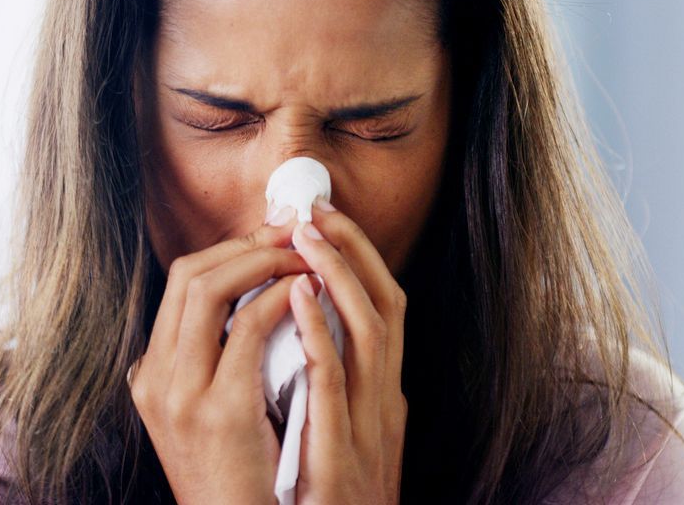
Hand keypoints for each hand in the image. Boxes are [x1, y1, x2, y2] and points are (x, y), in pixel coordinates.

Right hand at [127, 217, 312, 504]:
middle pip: (188, 274)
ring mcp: (180, 393)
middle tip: (292, 232)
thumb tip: (257, 296)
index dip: (229, 249)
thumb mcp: (208, 413)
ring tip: (303, 256)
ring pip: (208, 288)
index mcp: (152, 374)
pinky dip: (278, 298)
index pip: (180, 284)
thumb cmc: (239, 477)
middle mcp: (155, 378)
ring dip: (263, 260)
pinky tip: (305, 291)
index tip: (271, 236)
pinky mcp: (218, 409)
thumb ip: (216, 360)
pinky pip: (247, 328)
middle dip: (245, 243)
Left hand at [287, 199, 408, 504]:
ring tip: (308, 235)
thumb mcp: (345, 436)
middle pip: (386, 307)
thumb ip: (335, 386)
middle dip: (354, 251)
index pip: (385, 308)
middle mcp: (386, 404)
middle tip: (318, 208)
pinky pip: (333, 381)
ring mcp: (368, 428)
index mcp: (385, 397)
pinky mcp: (341, 454)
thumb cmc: (331, 502)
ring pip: (369, 332)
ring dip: (340, 275)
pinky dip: (319, 330)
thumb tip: (306, 329)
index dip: (361, 258)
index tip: (327, 218)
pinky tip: (297, 295)